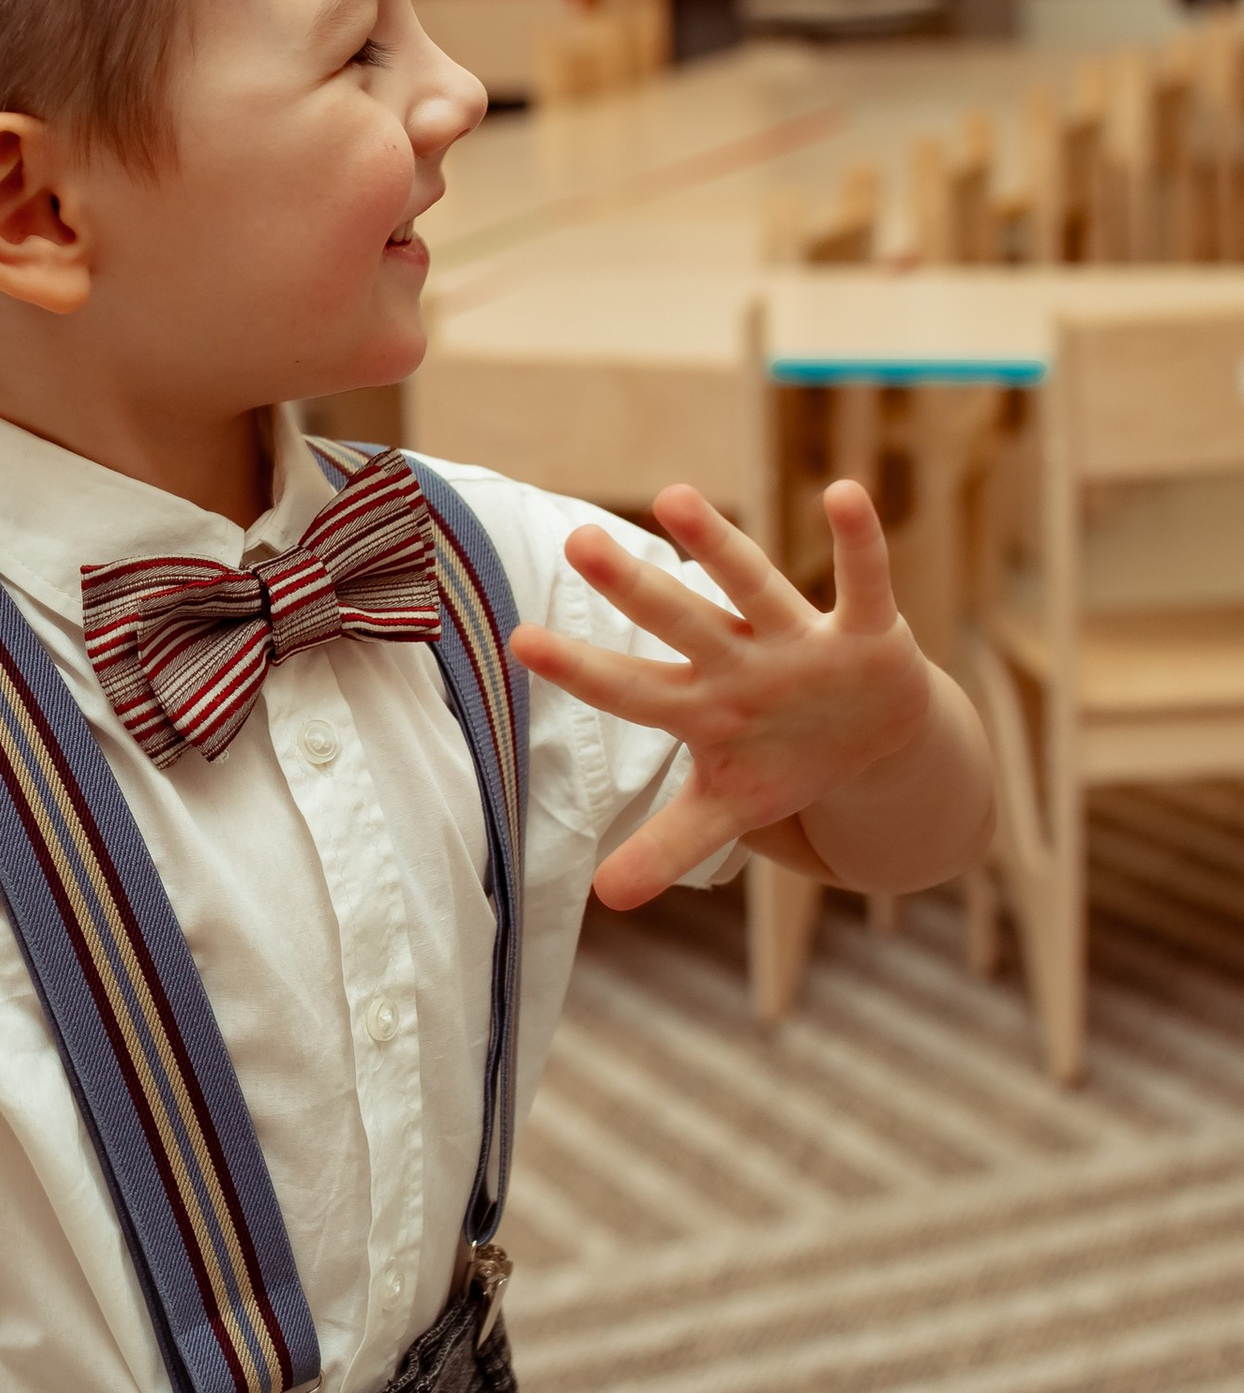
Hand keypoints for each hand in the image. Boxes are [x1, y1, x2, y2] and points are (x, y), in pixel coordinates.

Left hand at [512, 480, 937, 908]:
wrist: (875, 739)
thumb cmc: (783, 760)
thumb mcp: (729, 810)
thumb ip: (668, 846)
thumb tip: (606, 899)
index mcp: (703, 705)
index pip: (630, 688)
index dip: (580, 670)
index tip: (518, 641)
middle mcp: (741, 661)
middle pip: (680, 621)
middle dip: (633, 588)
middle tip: (577, 540)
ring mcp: (800, 642)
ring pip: (753, 585)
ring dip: (718, 544)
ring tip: (674, 497)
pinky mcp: (865, 631)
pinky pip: (863, 582)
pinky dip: (858, 540)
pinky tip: (842, 493)